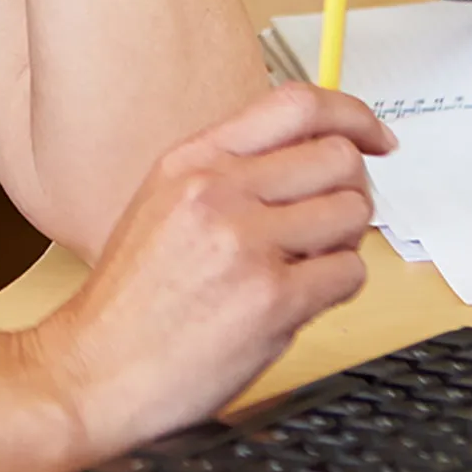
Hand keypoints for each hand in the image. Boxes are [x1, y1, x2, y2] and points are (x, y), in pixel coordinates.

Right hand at [26, 85, 393, 466]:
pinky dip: (339, 288)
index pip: (296, 104)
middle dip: (352, 189)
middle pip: (337, 157)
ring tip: (309, 264)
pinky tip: (300, 299)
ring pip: (352, 212)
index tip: (375, 134)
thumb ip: (230, 172)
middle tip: (335, 219)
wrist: (95, 367)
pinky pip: (350, 273)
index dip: (352, 114)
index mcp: (192, 160)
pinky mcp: (272, 299)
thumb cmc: (131, 299)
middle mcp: (218, 189)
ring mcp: (246, 242)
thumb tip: (310, 157)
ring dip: (346, 241)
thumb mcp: (164, 204)